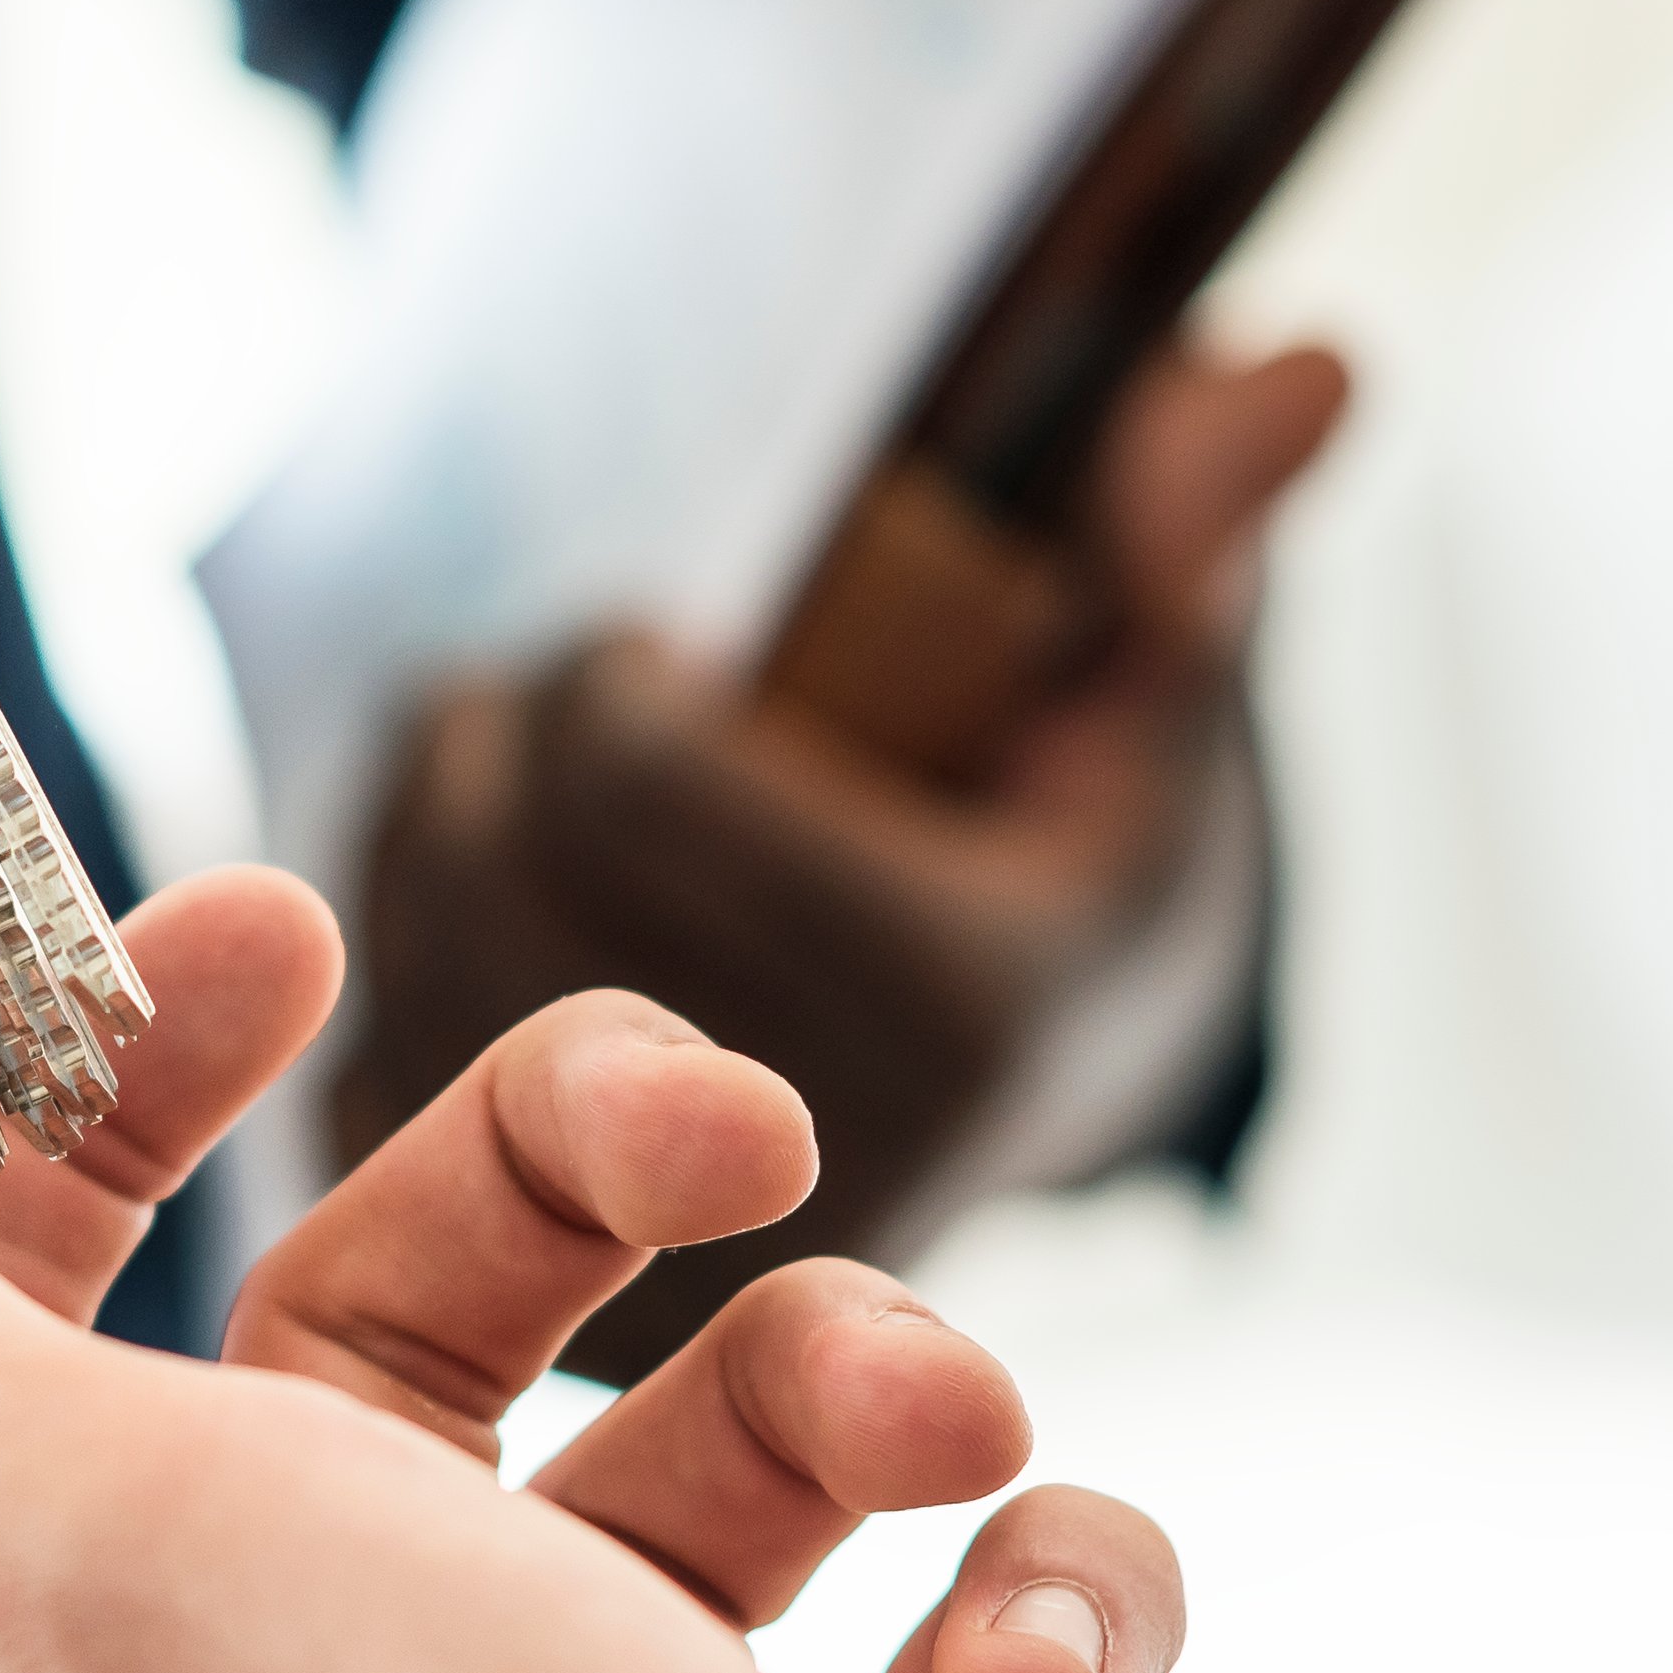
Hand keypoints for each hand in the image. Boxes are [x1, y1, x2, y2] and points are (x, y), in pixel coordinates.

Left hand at [0, 866, 1287, 1672]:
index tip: (285, 931)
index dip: (123, 1079)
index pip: (44, 1284)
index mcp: (87, 1630)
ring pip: (734, 1477)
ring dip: (858, 1377)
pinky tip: (1033, 1655)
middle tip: (742, 1136)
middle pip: (427, 1329)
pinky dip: (1042, 1615)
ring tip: (943, 1434)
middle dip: (595, 1169)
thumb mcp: (52, 1529)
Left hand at [340, 338, 1349, 1377]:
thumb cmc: (1076, 851)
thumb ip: (1190, 532)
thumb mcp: (1153, 699)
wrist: (1020, 1101)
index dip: (610, 668)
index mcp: (961, 1005)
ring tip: (527, 784)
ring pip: (404, 949)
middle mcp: (810, 1157)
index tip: (664, 650)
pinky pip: (365, 1066)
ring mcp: (665, 1255)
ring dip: (428, 819)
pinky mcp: (542, 1306)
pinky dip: (391, 961)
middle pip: (497, 847)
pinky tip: (477, 913)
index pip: (633, 770)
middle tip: (569, 702)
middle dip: (508, 728)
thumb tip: (1307, 365)